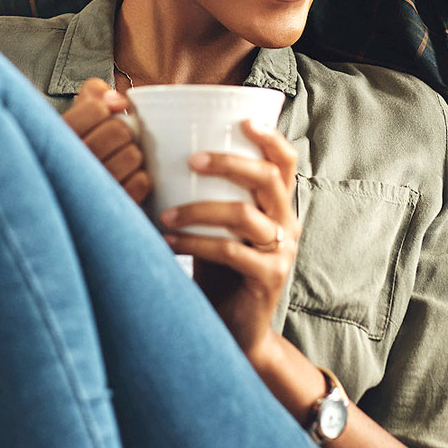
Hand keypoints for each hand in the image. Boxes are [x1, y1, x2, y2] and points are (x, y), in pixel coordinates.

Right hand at [63, 78, 151, 202]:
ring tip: (118, 161)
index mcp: (56, 136)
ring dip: (133, 156)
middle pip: (119, 131)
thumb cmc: (79, 150)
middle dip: (124, 133)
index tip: (106, 116)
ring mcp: (89, 189)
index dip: (108, 110)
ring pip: (132, 155)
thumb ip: (93, 94)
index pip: (96, 109)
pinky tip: (125, 181)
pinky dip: (140, 179)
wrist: (72, 201)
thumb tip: (118, 100)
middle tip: (115, 142)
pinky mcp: (111, 205)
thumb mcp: (77, 116)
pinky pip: (142, 182)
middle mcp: (68, 164)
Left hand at [160, 120, 300, 362]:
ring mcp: (281, 252)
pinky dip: (196, 243)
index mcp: (278, 206)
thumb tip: (159, 153)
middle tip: (190, 159)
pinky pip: (232, 252)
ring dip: (199, 209)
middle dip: (228, 162)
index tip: (242, 119)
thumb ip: (207, 196)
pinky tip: (168, 240)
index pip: (286, 161)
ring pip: (244, 215)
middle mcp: (287, 224)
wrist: (236, 329)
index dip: (269, 136)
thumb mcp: (218, 227)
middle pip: (268, 178)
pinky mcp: (269, 278)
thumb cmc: (220, 271)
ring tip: (165, 213)